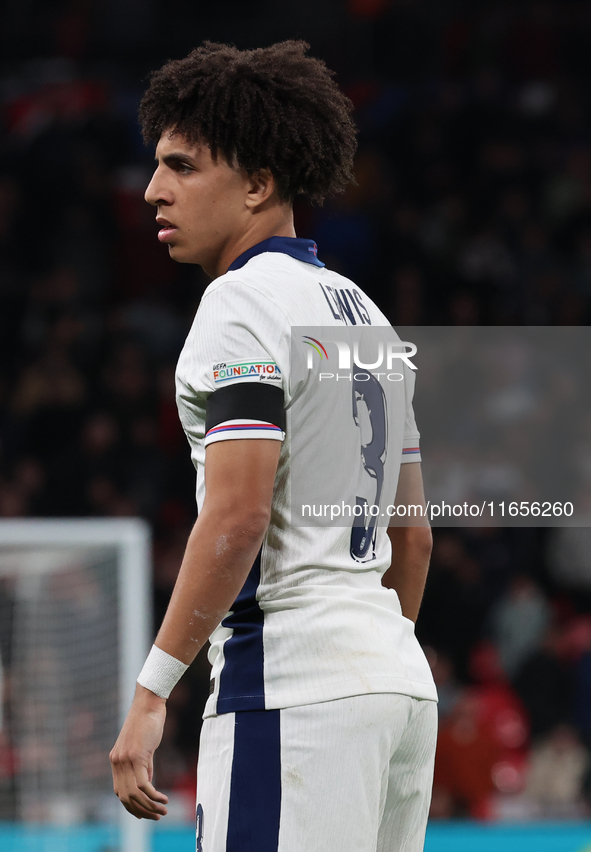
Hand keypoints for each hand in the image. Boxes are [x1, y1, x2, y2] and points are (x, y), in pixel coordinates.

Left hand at [110, 684, 168, 819]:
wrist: (149, 703)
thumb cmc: (148, 722)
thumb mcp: (143, 747)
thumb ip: (143, 766)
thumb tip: (147, 783)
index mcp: (116, 760)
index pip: (119, 792)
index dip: (131, 806)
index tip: (145, 813)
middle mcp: (117, 762)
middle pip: (126, 797)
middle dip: (141, 811)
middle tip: (157, 816)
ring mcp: (125, 760)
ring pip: (134, 793)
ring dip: (149, 806)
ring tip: (162, 811)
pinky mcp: (136, 756)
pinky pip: (143, 784)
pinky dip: (153, 796)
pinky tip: (163, 799)